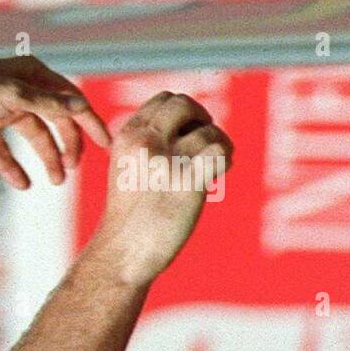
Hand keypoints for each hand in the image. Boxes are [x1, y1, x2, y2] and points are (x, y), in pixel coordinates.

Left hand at [0, 56, 111, 188]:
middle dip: (66, 145)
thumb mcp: (12, 96)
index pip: (70, 100)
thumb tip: (80, 106)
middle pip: (54, 121)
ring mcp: (3, 110)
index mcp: (32, 75)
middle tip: (70, 170)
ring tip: (54, 181)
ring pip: (33, 137)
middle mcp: (22, 90)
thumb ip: (46, 103)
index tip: (105, 144)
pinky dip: (13, 166)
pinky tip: (22, 184)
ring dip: (45, 158)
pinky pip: (4, 151)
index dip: (89, 121)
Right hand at [93, 92, 232, 284]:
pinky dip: (226, 159)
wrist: (123, 251)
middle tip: (200, 146)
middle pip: (185, 104)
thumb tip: (189, 125)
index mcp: (127, 137)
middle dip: (200, 119)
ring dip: (218, 145)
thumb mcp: (127, 167)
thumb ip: (148, 142)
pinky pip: (220, 150)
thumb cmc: (129, 215)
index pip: (163, 99)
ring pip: (208, 130)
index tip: (184, 135)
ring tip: (212, 166)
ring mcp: (166, 160)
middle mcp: (145, 143)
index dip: (182, 112)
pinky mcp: (187, 181)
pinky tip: (218, 175)